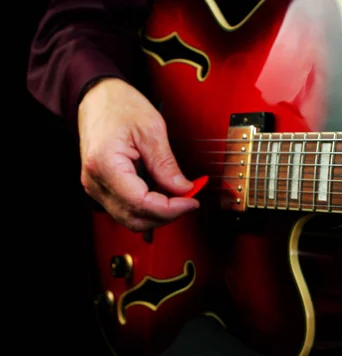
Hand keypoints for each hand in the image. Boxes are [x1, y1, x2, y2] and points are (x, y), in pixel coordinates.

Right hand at [78, 78, 198, 231]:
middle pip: (134, 217)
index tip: (191, 201)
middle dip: (166, 214)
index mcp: (105, 164)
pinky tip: (162, 194)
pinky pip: (125, 207)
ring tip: (177, 196)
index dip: (170, 208)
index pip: (140, 203)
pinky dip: (147, 207)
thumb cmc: (120, 106)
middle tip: (189, 200)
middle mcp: (95, 181)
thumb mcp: (151, 130)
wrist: (98, 97)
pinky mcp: (101, 187)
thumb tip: (183, 189)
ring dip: (157, 213)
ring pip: (130, 218)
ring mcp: (95, 186)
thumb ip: (166, 165)